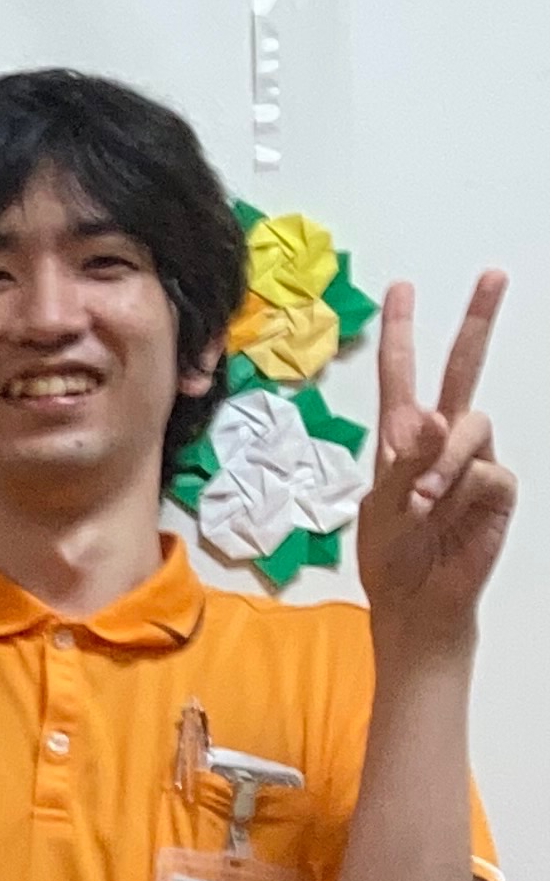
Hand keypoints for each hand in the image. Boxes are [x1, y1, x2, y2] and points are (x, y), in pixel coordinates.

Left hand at [359, 275, 514, 661]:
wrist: (418, 604)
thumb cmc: (393, 558)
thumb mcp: (382, 510)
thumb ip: (404, 464)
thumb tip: (432, 418)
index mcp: (403, 440)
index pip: (401, 377)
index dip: (401, 333)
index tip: (402, 288)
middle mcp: (442, 442)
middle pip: (464, 372)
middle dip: (477, 322)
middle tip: (493, 276)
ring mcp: (474, 462)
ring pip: (471, 428)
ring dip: (444, 462)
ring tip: (425, 503)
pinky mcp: (498, 489)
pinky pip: (487, 473)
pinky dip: (464, 494)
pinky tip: (451, 519)